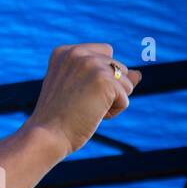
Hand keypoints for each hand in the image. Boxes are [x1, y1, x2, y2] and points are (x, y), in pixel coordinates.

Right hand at [25, 43, 140, 157]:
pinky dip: (114, 112)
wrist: (47, 135)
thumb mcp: (82, 91)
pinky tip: (92, 115)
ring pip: (126, 83)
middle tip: (79, 104)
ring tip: (85, 109)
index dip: (100, 78)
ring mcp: (92, 64)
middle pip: (119, 67)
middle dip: (108, 89)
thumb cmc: (60, 118)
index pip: (105, 53)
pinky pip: (125, 98)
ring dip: (112, 101)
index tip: (75, 93)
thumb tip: (139, 74)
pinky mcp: (105, 80)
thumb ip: (108, 77)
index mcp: (65, 52)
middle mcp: (78, 52)